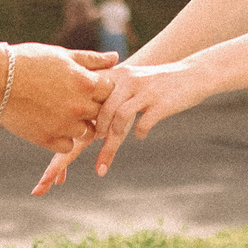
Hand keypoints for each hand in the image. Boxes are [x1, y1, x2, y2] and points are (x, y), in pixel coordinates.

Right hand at [0, 42, 115, 156]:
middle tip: (78, 103)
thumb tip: (116, 58)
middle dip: (93, 109)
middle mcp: (79, 106)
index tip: (92, 89)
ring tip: (62, 114)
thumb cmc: (28, 61)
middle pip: (101, 114)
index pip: (111, 92)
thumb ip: (92, 60)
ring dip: (79, 125)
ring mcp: (64, 125)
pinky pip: (67, 146)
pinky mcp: (48, 139)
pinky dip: (63, 138)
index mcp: (86, 83)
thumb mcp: (63, 56)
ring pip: (86, 132)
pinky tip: (51, 125)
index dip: (102, 91)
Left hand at [31, 61, 212, 194]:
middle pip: (95, 117)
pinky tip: (140, 136)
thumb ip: (111, 103)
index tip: (53, 171)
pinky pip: (143, 122)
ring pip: (117, 120)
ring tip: (101, 167)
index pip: (82, 108)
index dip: (65, 137)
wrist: (194, 73)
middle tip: (59, 175)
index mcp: (111, 78)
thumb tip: (94, 131)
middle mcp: (123, 82)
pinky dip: (139, 132)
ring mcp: (141, 90)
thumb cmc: (158, 83)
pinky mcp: (159, 101)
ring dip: (108, 146)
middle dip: (76, 149)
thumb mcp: (131, 86)